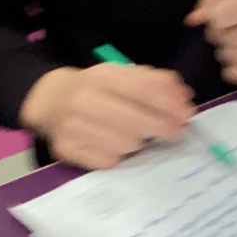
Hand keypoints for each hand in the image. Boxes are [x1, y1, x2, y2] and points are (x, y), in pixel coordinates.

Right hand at [20, 64, 194, 170]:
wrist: (50, 101)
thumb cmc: (95, 88)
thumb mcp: (122, 75)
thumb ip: (154, 81)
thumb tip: (183, 95)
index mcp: (99, 77)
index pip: (141, 91)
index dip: (168, 104)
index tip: (187, 113)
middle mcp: (82, 101)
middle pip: (136, 122)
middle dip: (162, 127)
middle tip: (175, 130)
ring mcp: (72, 128)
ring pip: (126, 144)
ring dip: (138, 141)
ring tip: (136, 133)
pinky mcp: (66, 150)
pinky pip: (109, 161)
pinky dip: (118, 155)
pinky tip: (114, 144)